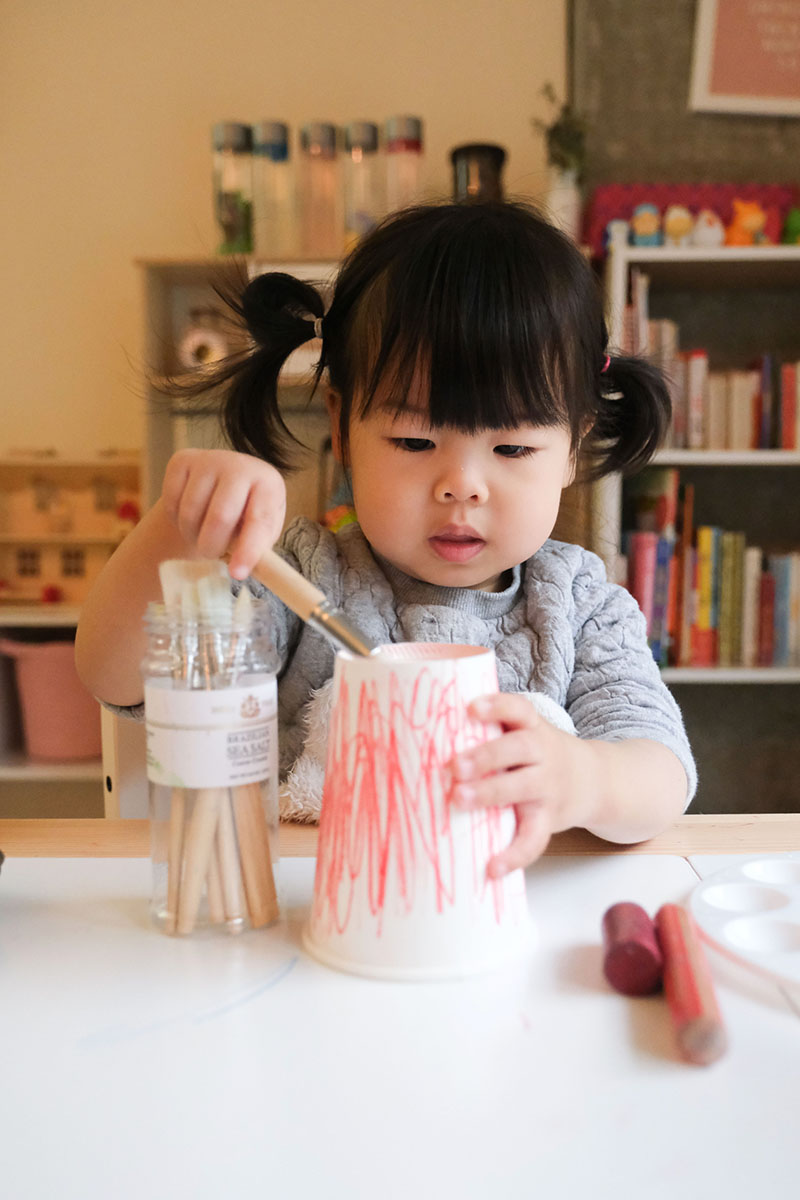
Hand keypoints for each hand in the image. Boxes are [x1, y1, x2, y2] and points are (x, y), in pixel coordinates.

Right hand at [161, 448, 285, 578]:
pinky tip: (190, 517)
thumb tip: (240, 571)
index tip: (237, 574)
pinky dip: (176, 520)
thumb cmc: (246, 514)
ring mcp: (208, 459)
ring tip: (202, 535)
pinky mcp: (181, 460)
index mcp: (268, 484)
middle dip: (212, 547)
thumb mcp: (261, 532)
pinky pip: (171, 502)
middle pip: (220, 517)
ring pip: (190, 513)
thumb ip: (256, 551)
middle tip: (212, 555)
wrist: (221, 484)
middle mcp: (240, 465)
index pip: (260, 521)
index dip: (248, 550)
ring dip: (192, 536)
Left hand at [449, 693, 595, 876]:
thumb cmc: (540, 754)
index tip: (470, 708)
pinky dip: (515, 855)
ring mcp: (548, 787)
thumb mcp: (526, 732)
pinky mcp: (550, 819)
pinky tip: (492, 868)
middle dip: (486, 756)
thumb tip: (423, 737)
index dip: (497, 706)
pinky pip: (535, 838)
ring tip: (458, 800)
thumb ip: (491, 733)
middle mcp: (544, 754)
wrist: (594, 780)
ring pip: (524, 787)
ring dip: (490, 793)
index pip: (519, 709)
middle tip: (454, 766)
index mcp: (533, 728)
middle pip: (519, 748)